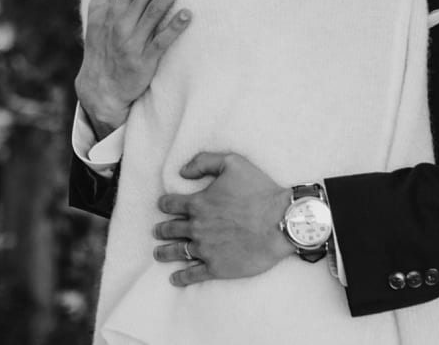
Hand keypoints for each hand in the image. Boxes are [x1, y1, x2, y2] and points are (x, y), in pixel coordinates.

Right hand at [75, 0, 193, 135]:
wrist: (100, 87)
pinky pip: (160, 42)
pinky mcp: (144, 60)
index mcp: (114, 4)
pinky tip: (188, 14)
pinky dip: (173, 28)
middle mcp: (123, 18)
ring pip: (155, 9)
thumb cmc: (102, 42)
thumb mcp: (97, 8)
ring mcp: (133, 39)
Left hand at [152, 152, 293, 286]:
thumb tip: (182, 172)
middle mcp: (197, 227)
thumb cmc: (259, 191)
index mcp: (198, 203)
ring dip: (164, 252)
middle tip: (158, 231)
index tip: (163, 206)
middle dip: (162, 229)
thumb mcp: (233, 163)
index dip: (165, 204)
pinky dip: (181, 276)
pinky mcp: (216, 267)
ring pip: (177, 252)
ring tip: (158, 253)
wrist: (280, 222)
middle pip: (170, 229)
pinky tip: (174, 277)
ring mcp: (205, 249)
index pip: (171, 204)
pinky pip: (192, 273)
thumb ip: (204, 161)